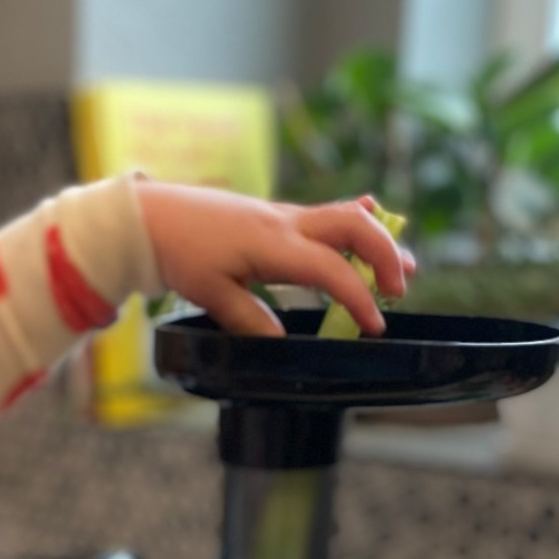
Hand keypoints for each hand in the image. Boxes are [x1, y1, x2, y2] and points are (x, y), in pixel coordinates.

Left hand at [134, 184, 414, 336]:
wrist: (155, 217)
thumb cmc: (180, 253)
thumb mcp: (211, 294)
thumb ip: (250, 319)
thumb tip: (280, 344)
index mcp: (273, 245)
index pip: (330, 269)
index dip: (357, 298)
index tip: (373, 326)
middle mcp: (287, 223)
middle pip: (353, 227)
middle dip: (385, 255)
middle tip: (398, 290)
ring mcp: (285, 215)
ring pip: (345, 218)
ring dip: (378, 240)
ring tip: (404, 268)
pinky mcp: (279, 216)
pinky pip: (327, 214)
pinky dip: (356, 221)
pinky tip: (375, 216)